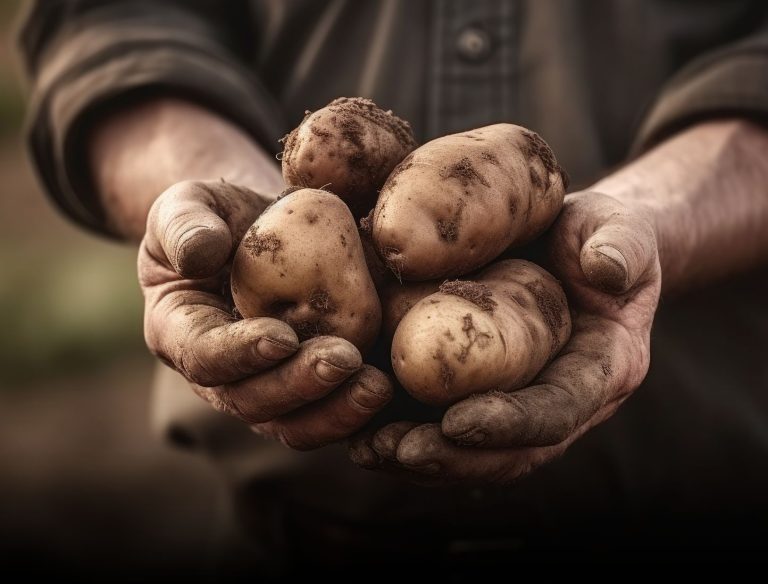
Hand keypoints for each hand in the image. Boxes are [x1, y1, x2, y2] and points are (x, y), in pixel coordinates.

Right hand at [140, 179, 392, 449]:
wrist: (258, 228)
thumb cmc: (217, 215)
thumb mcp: (187, 205)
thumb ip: (184, 226)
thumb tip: (200, 254)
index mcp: (179, 332)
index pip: (203, 356)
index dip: (240, 353)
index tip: (281, 336)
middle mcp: (219, 374)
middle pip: (252, 400)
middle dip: (298, 385)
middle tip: (344, 360)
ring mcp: (264, 386)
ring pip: (292, 422)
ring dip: (334, 411)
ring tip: (376, 387)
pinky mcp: (305, 388)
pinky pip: (327, 413)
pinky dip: (355, 411)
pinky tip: (390, 390)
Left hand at [349, 191, 660, 483]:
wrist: (571, 245)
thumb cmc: (594, 234)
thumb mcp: (618, 228)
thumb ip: (620, 245)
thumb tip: (605, 270)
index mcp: (603, 369)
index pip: (558, 411)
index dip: (510, 424)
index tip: (456, 422)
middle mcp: (563, 401)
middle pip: (510, 452)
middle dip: (453, 458)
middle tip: (397, 449)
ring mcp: (522, 403)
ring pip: (474, 452)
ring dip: (420, 458)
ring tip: (366, 448)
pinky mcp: (485, 394)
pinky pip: (446, 428)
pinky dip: (405, 431)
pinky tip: (360, 428)